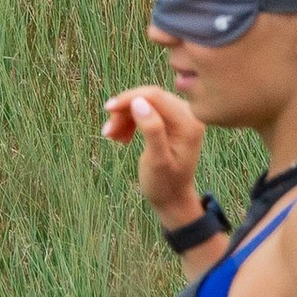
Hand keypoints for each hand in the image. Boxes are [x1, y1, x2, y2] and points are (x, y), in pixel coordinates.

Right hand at [101, 80, 205, 226]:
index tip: (108, 109)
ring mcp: (180, 116)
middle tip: (108, 132)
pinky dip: (130, 121)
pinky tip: (121, 137)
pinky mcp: (171, 120)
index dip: (129, 99)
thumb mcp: (157, 161)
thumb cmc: (165, 184)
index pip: (155, 96)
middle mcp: (188, 114)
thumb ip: (151, 130)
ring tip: (111, 137)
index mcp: (188, 122)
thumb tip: (138, 102)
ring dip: (125, 117)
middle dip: (125, 111)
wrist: (172, 199)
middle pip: (149, 98)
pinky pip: (146, 111)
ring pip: (145, 103)